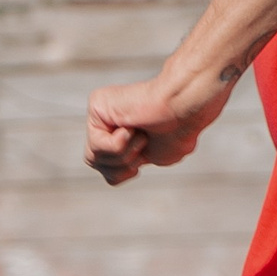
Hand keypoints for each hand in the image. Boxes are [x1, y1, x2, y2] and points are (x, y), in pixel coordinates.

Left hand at [86, 73, 232, 184]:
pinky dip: (118, 145)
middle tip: (143, 141)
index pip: (108, 171)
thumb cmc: (177, 130)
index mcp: (117, 135)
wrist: (184, 109)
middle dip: (123, 163)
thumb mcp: (154, 157)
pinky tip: (130, 127)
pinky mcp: (97, 104)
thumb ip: (127, 163)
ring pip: (92, 158)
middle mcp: (105, 122)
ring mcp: (100, 113)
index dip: (129, 169)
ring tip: (139, 134)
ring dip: (124, 154)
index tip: (148, 148)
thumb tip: (111, 170)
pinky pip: (96, 145)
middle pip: (95, 163)